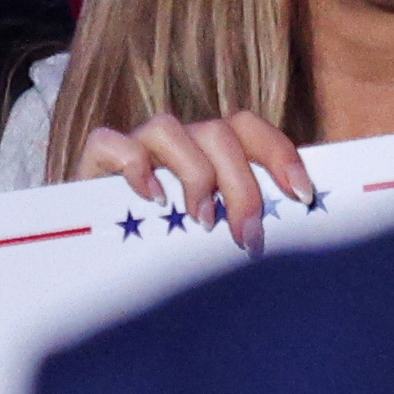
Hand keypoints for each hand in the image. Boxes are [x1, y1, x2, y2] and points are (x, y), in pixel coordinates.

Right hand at [74, 111, 313, 251]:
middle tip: (248, 235)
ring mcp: (135, 145)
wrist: (91, 265)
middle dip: (241, 185)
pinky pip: (111, 142)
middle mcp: (177, 141)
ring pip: (168, 127)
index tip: (302, 194)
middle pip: (218, 132)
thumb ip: (240, 225)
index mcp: (209, 152)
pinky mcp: (95, 160)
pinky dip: (134, 166)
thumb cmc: (162, 253)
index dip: (280, 154)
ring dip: (194, 173)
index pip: (249, 129)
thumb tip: (288, 240)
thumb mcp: (210, 239)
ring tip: (201, 221)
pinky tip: (151, 200)